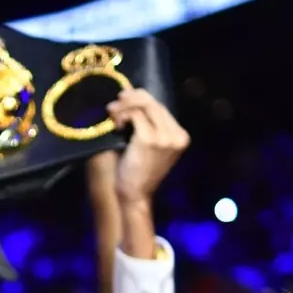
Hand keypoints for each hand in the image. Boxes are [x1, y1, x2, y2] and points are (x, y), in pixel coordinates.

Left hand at [107, 89, 189, 204]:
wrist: (135, 195)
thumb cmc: (139, 172)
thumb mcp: (151, 146)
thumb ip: (150, 125)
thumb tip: (133, 97)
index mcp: (181, 136)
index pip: (161, 107)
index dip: (141, 98)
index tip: (124, 98)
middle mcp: (176, 135)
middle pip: (154, 102)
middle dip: (131, 98)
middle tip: (114, 104)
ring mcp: (165, 137)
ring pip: (144, 105)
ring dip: (124, 106)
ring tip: (112, 114)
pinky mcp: (149, 139)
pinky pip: (134, 115)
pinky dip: (122, 116)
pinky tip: (116, 126)